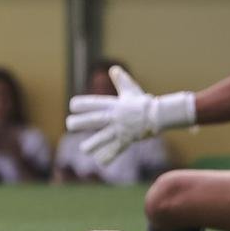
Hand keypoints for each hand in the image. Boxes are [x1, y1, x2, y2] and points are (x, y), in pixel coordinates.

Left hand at [66, 66, 194, 164]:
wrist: (160, 114)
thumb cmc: (143, 102)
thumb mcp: (131, 89)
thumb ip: (120, 80)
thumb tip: (114, 69)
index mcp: (113, 105)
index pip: (94, 103)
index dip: (83, 104)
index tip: (72, 105)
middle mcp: (115, 117)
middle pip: (94, 120)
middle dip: (80, 123)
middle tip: (69, 124)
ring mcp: (121, 129)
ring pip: (103, 138)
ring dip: (92, 144)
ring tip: (83, 149)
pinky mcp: (127, 140)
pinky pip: (117, 150)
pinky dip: (109, 156)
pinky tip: (100, 161)